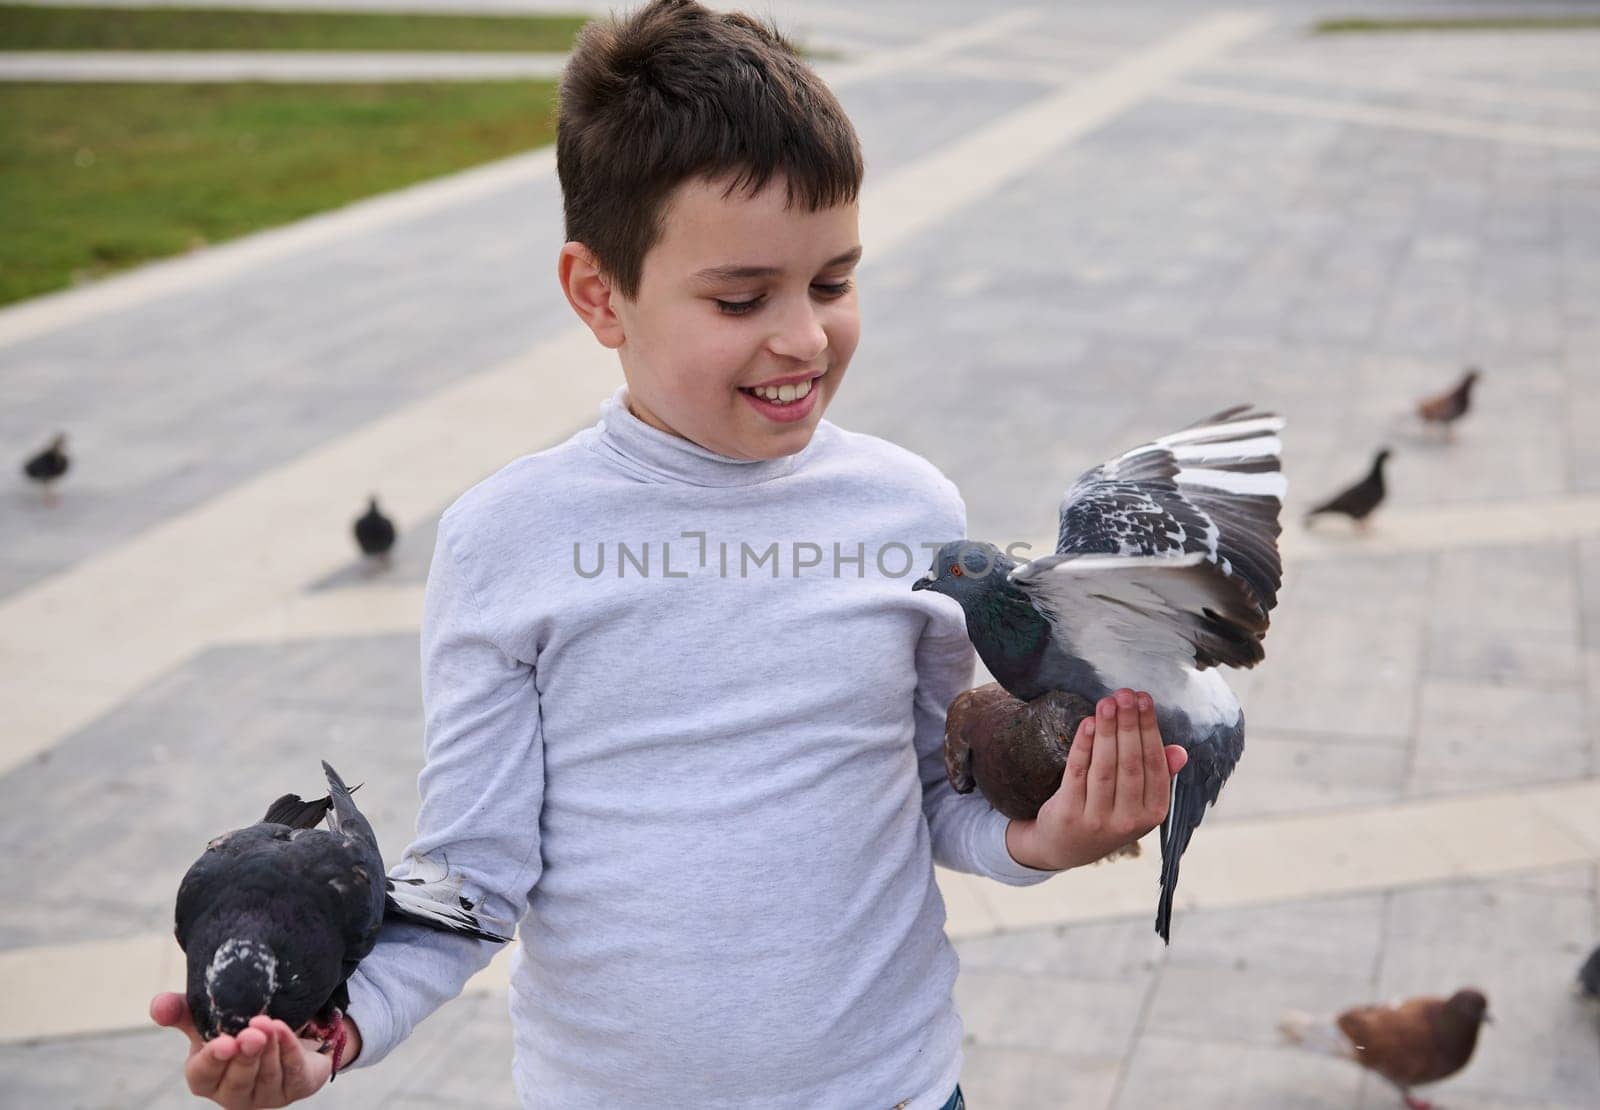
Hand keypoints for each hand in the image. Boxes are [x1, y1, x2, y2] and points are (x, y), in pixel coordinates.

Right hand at [150, 992, 343, 1106]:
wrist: (285, 1031)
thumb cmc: (236, 1029)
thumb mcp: (208, 1017)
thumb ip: (181, 1010)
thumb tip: (158, 1006)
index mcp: (206, 1078)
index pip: (203, 1076)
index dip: (213, 1061)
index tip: (224, 1042)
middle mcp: (233, 1093)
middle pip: (237, 1081)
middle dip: (245, 1057)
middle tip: (252, 1033)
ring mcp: (265, 1095)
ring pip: (266, 1075)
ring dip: (270, 1049)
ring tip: (270, 1023)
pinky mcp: (295, 1088)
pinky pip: (293, 1071)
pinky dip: (289, 1049)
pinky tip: (285, 1029)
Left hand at [1005, 689, 1186, 870]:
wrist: (1064, 847)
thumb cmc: (1107, 814)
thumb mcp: (1138, 802)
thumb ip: (1158, 775)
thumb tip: (1180, 751)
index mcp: (1153, 814)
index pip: (1155, 766)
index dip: (1150, 730)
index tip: (1145, 700)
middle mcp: (1129, 820)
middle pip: (1131, 764)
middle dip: (1129, 725)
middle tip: (1125, 694)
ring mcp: (1098, 820)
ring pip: (1105, 768)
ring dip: (1106, 731)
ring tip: (1106, 702)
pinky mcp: (1069, 815)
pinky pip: (1077, 773)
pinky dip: (1083, 746)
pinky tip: (1087, 724)